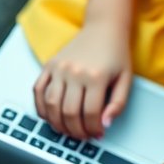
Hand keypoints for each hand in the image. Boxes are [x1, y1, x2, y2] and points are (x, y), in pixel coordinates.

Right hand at [32, 18, 131, 140]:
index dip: (93, 129)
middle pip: (69, 113)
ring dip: (58, 124)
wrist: (104, 28)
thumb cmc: (116, 53)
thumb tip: (105, 124)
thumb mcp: (126, 79)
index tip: (97, 134)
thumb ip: (118, 104)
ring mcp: (59, 68)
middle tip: (83, 136)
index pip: (91, 114)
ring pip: (51, 106)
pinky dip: (41, 108)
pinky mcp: (49, 65)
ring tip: (68, 129)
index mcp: (96, 76)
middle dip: (76, 131)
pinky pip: (38, 90)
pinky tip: (51, 116)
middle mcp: (74, 71)